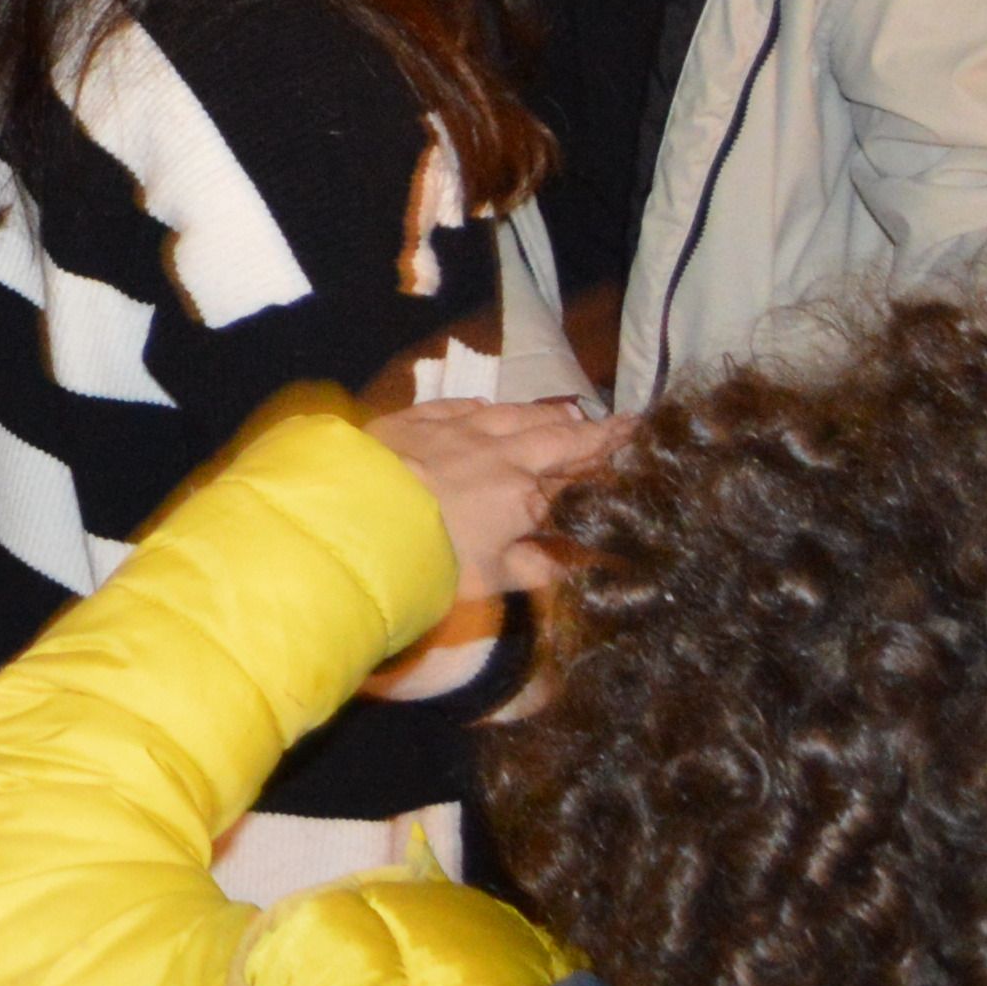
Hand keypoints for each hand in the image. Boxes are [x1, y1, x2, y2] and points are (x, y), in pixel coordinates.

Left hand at [370, 393, 607, 604]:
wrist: (353, 518)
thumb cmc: (428, 559)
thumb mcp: (490, 578)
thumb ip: (538, 569)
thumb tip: (577, 564)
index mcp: (519, 495)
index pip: (572, 478)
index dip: (604, 462)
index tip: (633, 443)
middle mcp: (494, 454)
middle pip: (550, 437)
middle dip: (589, 430)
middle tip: (621, 420)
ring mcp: (451, 431)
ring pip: (508, 415)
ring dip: (541, 414)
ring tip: (566, 412)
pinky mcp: (411, 420)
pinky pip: (455, 407)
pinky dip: (480, 408)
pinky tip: (488, 408)